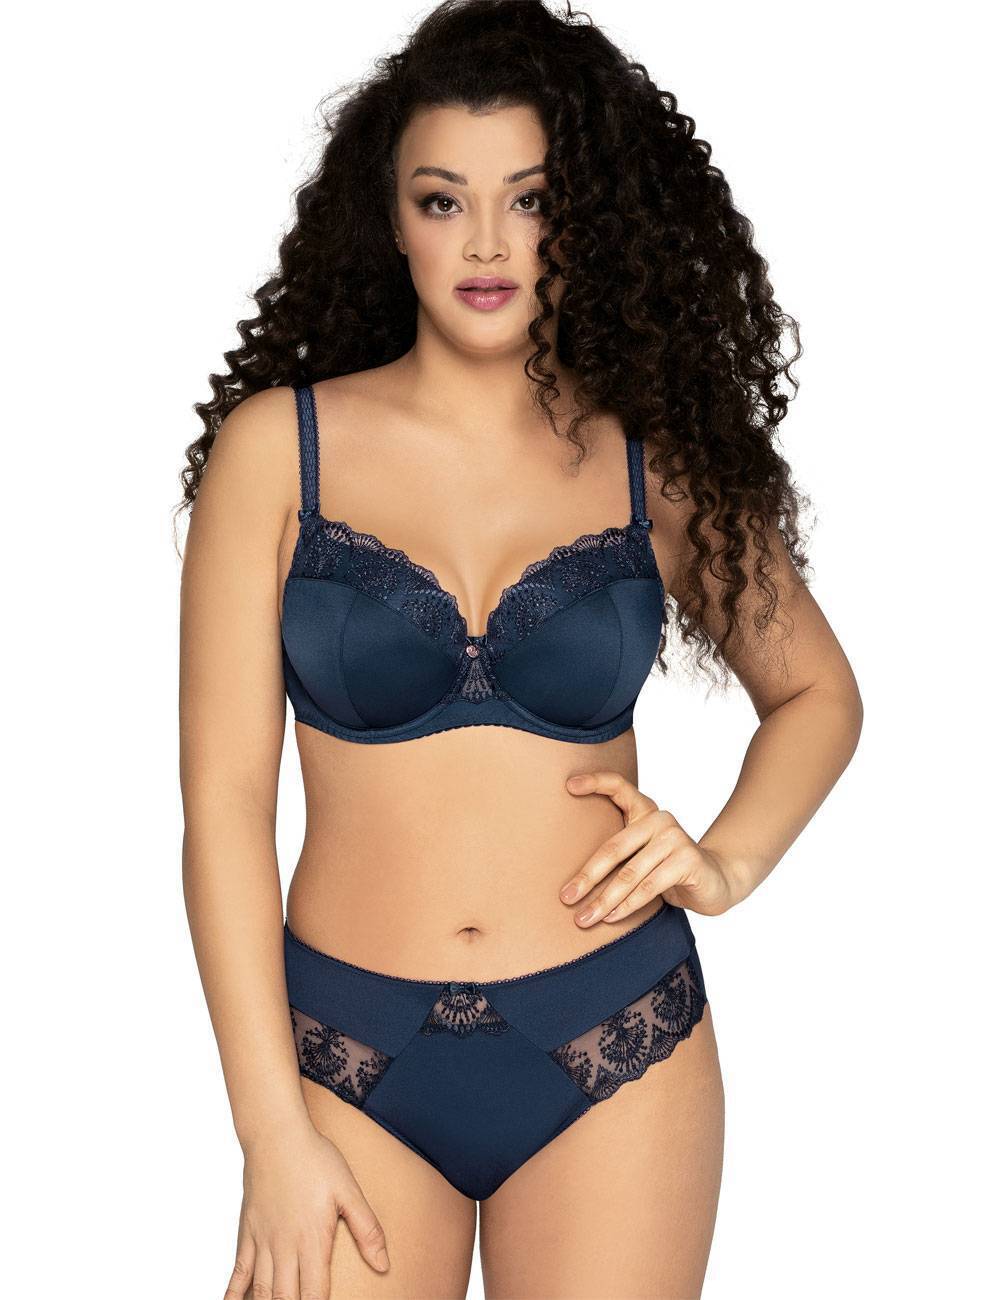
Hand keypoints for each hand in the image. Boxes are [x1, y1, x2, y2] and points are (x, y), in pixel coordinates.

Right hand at [225, 1118, 389, 1298]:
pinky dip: (233, 1295)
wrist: (277, 1136)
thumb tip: (384, 1264)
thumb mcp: (349, 1190)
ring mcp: (263, 1242)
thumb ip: (367, 1229)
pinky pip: (238, 1273)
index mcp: (313, 1241)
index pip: (315, 1296)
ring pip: (261, 1292)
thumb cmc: (315, 1159)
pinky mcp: (247, 1234)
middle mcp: (285, 1248)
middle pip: (285, 1299)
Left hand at [561, 770, 740, 921]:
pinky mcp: (688, 860)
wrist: (717, 881)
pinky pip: (650, 886)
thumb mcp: (641, 856)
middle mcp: (659, 819)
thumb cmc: (669, 870)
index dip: (594, 782)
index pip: (619, 787)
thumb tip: (572, 881)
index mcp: (645, 811)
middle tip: (566, 898)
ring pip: (630, 874)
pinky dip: (628, 906)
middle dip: (587, 877)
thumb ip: (618, 855)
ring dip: (604, 900)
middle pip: (614, 847)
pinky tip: (612, 918)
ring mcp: (675, 838)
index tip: (568, 785)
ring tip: (585, 918)